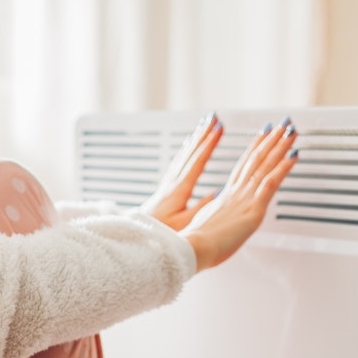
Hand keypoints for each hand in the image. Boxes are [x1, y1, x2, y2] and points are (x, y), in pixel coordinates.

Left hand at [141, 112, 223, 231]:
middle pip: (189, 153)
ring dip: (194, 140)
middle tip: (213, 118)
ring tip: (203, 127)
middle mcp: (171, 183)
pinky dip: (185, 152)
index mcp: (178, 190)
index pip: (196, 161)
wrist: (138, 240)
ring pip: (182, 156)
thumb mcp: (185, 224)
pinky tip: (188, 150)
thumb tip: (217, 193)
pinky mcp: (164, 191)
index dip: (209, 144)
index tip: (219, 127)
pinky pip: (177, 164)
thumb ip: (200, 208)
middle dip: (202, 134)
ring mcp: (167, 186)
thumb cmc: (160, 235)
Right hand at [182, 119, 297, 271]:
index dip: (253, 149)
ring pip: (265, 165)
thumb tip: (216, 218)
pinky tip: (294, 156)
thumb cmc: (196, 244)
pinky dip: (284, 167)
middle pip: (255, 159)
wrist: (193, 247)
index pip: (242, 167)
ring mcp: (245, 198)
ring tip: (290, 131)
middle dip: (270, 140)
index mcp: (225, 197)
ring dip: (280, 146)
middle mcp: (236, 193)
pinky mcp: (254, 209)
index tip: (262, 136)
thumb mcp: (205, 226)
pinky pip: (271, 182)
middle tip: (281, 125)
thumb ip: (214, 218)